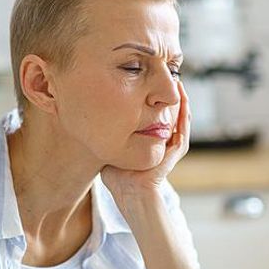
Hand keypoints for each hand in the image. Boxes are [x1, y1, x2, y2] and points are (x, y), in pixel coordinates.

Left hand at [101, 79, 190, 207]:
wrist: (130, 194)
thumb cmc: (118, 177)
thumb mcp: (111, 147)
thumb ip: (105, 133)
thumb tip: (84, 117)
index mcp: (151, 140)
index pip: (155, 113)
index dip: (153, 96)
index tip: (146, 80)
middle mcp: (164, 140)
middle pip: (169, 111)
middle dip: (168, 92)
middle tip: (166, 73)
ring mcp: (172, 144)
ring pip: (180, 115)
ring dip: (180, 97)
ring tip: (177, 79)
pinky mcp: (177, 149)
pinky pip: (184, 126)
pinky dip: (184, 110)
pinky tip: (182, 96)